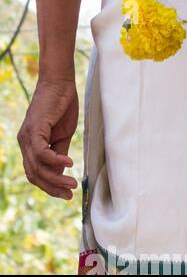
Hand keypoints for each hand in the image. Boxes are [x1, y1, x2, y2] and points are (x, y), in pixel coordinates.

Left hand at [18, 78, 78, 199]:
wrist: (60, 83)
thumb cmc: (62, 105)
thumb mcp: (63, 134)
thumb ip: (60, 151)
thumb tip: (61, 171)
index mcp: (30, 146)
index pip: (36, 173)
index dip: (50, 186)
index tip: (66, 194)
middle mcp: (24, 144)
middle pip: (35, 174)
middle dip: (52, 187)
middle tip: (70, 194)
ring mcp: (27, 138)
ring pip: (37, 167)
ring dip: (56, 178)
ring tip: (72, 184)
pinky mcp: (34, 130)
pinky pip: (42, 152)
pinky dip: (55, 161)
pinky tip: (69, 164)